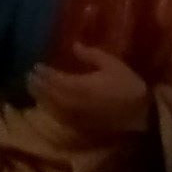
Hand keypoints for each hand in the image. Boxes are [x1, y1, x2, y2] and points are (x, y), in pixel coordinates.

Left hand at [32, 52, 150, 134]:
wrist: (141, 114)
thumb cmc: (128, 86)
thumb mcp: (113, 64)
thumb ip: (91, 55)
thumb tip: (74, 45)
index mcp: (80, 86)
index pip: (54, 78)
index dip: (43, 72)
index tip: (36, 65)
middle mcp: (73, 102)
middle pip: (48, 93)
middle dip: (37, 84)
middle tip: (29, 76)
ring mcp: (75, 116)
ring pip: (51, 107)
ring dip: (40, 97)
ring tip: (33, 88)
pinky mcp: (80, 126)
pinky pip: (59, 118)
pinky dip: (50, 110)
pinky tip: (47, 105)